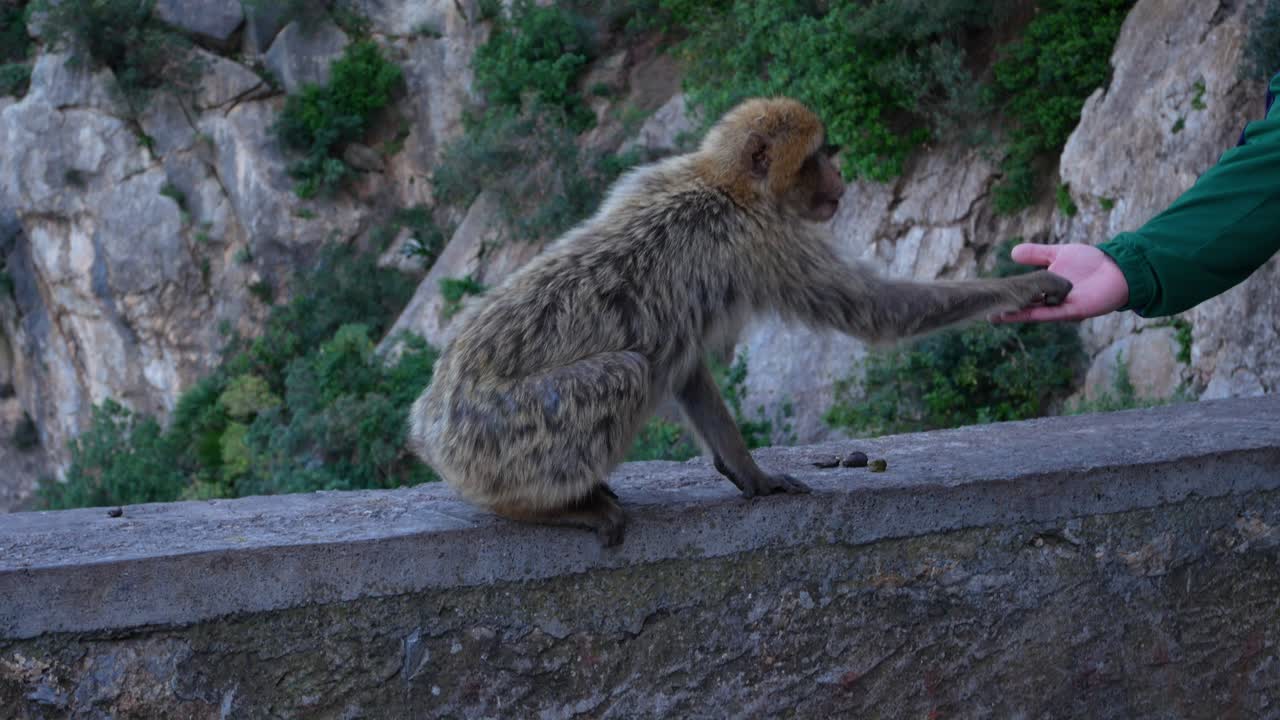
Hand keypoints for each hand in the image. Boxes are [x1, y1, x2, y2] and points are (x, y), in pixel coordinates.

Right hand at [992, 243, 1129, 322]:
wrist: (1117, 268)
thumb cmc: (1091, 262)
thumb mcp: (1058, 253)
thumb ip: (1037, 254)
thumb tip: (1012, 253)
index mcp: (1045, 289)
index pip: (1020, 294)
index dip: (1004, 296)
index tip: (985, 297)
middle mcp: (1050, 302)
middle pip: (1023, 307)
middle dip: (1003, 310)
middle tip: (981, 311)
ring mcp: (1060, 308)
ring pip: (1032, 312)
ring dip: (1013, 315)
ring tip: (993, 315)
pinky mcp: (1071, 311)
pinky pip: (1049, 313)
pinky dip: (1032, 313)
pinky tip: (1017, 314)